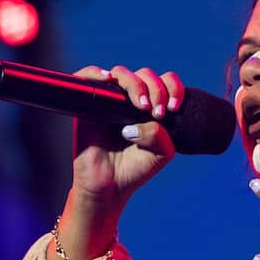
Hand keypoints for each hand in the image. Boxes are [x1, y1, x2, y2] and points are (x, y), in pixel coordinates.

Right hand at [69, 65, 183, 205]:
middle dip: (156, 90)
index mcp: (152, 105)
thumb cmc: (135, 168)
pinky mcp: (87, 105)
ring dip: (134, 84)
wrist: (109, 187)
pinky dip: (95, 73)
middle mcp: (130, 99)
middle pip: (145, 74)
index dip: (173, 88)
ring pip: (120, 73)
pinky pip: (86, 77)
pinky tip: (108, 80)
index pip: (165, 82)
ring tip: (141, 106)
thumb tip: (142, 118)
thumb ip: (160, 134)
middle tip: (157, 113)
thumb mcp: (161, 153)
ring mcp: (109, 100)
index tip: (173, 109)